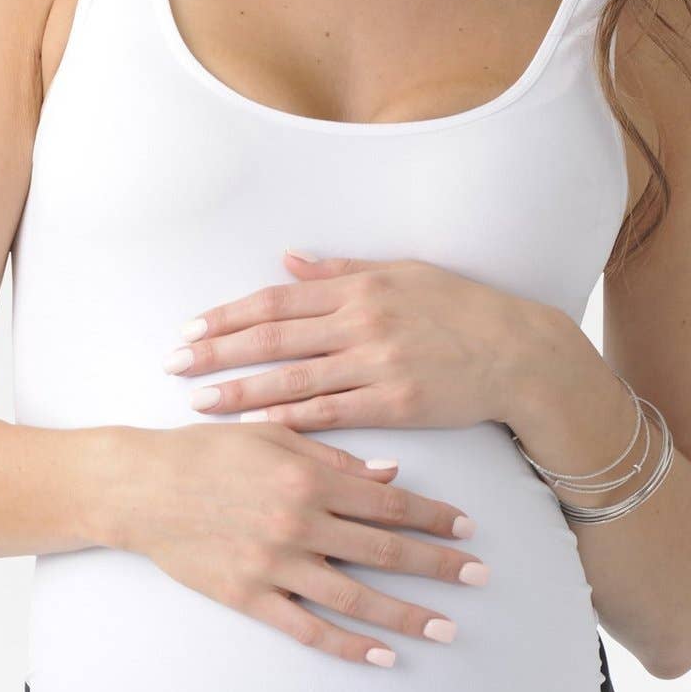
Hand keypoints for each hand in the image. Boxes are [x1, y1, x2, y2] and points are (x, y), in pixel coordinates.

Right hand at [116, 423, 488, 664]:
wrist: (140, 488)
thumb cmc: (204, 453)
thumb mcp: (271, 436)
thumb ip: (334, 457)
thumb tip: (391, 474)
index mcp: (309, 476)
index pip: (389, 501)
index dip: (434, 516)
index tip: (469, 528)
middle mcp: (299, 522)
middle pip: (386, 549)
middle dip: (439, 565)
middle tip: (480, 578)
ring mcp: (275, 564)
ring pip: (356, 596)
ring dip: (407, 614)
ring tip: (447, 628)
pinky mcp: (249, 596)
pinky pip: (308, 627)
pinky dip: (349, 644)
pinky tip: (383, 655)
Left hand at [163, 251, 546, 431]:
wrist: (518, 352)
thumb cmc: (461, 311)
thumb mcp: (402, 272)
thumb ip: (340, 270)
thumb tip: (287, 259)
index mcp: (359, 287)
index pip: (277, 300)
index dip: (228, 316)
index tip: (189, 329)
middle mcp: (362, 321)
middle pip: (273, 337)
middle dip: (216, 352)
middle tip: (173, 365)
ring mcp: (377, 363)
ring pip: (293, 379)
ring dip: (241, 392)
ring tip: (199, 402)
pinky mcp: (396, 404)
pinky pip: (330, 415)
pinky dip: (289, 423)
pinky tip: (256, 432)